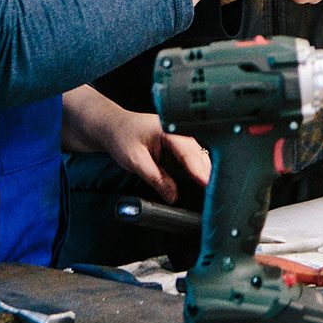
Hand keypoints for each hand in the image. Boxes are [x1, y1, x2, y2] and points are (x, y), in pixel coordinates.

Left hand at [61, 86, 210, 202]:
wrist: (111, 127)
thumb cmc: (121, 137)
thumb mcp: (135, 161)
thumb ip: (155, 178)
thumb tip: (172, 195)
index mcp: (169, 129)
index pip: (188, 151)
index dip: (199, 170)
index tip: (207, 184)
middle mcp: (178, 130)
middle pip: (198, 153)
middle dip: (206, 172)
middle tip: (212, 192)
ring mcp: (178, 137)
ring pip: (196, 156)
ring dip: (201, 171)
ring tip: (207, 189)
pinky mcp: (175, 144)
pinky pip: (189, 157)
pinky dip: (193, 169)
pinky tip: (196, 181)